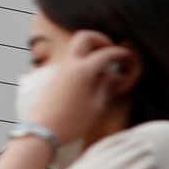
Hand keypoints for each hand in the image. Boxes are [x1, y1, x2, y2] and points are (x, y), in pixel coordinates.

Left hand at [24, 30, 136, 144]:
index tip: (128, 56)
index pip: (106, 53)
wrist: (41, 131)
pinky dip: (83, 58)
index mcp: (83, 70)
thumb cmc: (71, 123)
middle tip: (110, 50)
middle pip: (84, 37)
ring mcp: (61, 69)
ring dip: (90, 48)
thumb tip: (111, 76)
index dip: (120, 53)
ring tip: (102, 64)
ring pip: (76, 46)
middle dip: (100, 39)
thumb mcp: (96, 107)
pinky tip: (91, 75)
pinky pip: (71, 58)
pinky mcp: (55, 76)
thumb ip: (106, 87)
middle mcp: (70, 64)